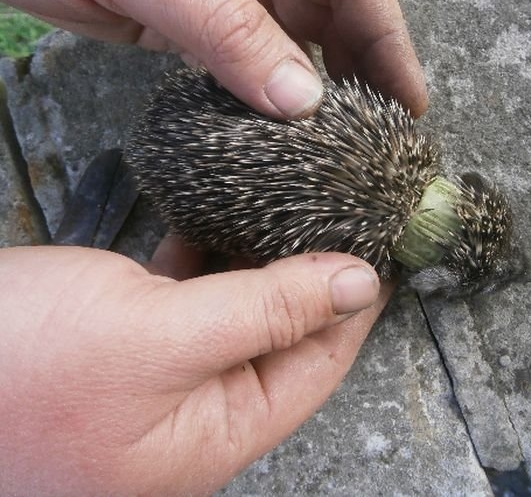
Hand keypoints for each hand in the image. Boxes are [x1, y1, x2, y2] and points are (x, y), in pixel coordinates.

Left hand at [0, 0, 426, 118]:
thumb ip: (231, 32)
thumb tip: (303, 104)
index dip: (390, 45)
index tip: (410, 105)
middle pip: (335, 24)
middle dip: (361, 79)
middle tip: (378, 144)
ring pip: (294, 50)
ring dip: (316, 96)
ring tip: (339, 152)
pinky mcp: (199, 26)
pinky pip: (248, 66)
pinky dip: (267, 100)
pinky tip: (280, 136)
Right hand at [0, 238, 390, 494]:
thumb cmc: (16, 373)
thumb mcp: (160, 336)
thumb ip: (266, 310)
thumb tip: (354, 284)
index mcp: (215, 434)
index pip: (317, 367)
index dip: (352, 309)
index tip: (376, 252)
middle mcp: (193, 415)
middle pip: (281, 342)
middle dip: (310, 281)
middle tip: (337, 220)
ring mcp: (157, 380)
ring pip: (236, 317)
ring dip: (260, 267)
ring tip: (290, 214)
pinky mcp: (123, 345)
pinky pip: (188, 303)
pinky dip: (205, 263)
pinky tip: (215, 226)